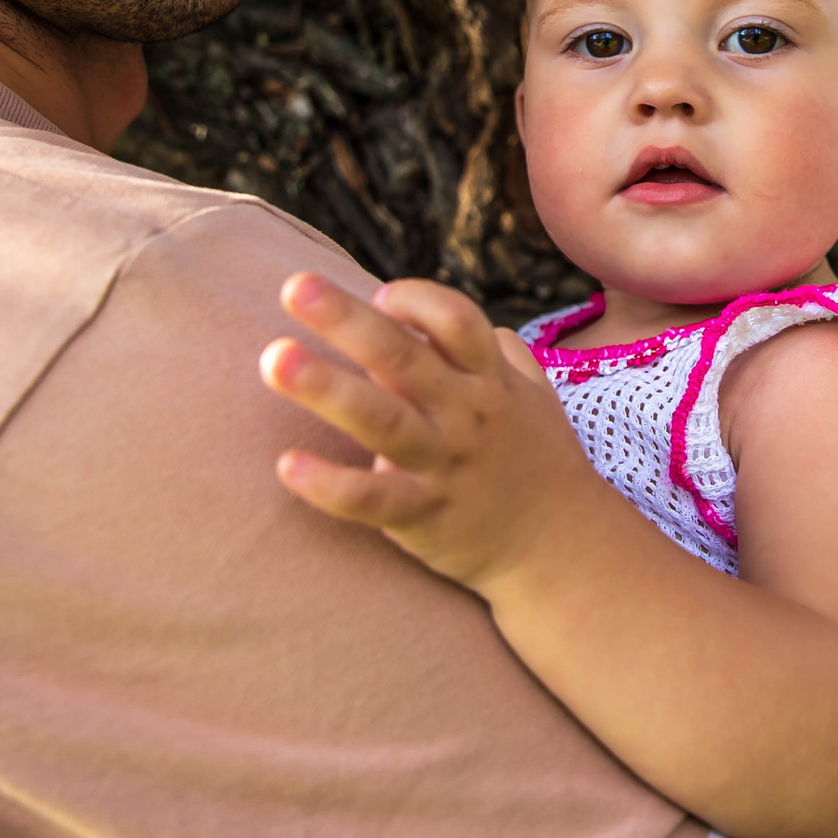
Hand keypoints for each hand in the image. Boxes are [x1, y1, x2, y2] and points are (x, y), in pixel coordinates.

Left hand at [261, 274, 602, 591]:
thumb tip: (450, 318)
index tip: (380, 297)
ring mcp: (444, 466)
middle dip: (348, 319)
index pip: (456, 320)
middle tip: (296, 286)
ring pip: (381, 420)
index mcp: (489, 382)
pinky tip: (286, 465)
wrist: (564, 551)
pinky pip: (372, 500)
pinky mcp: (424, 517)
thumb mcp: (535, 398)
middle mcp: (465, 416)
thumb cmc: (541, 464)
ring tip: (273, 357)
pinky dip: (330, 484)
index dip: (416, 300)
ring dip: (326, 387)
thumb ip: (497, 351)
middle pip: (404, 357)